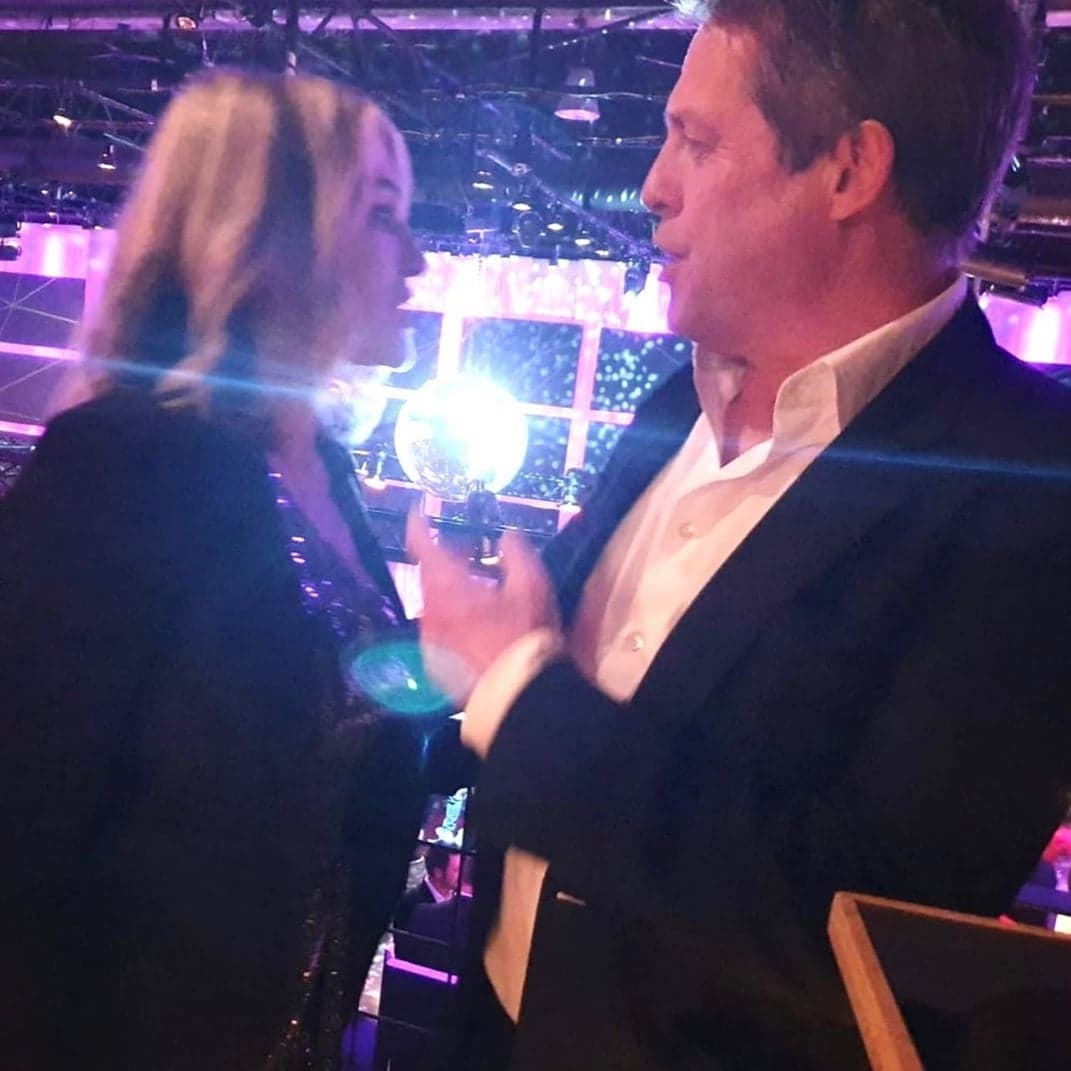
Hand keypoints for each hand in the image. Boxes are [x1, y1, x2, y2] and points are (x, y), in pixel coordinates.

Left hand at [406, 509, 559, 703]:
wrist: (518, 696)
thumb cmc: (524, 635)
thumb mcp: (532, 586)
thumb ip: (516, 552)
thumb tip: (506, 535)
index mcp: (446, 588)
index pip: (421, 547)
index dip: (418, 526)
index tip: (418, 512)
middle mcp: (429, 613)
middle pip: (430, 577)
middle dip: (448, 561)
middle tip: (473, 554)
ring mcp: (430, 643)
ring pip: (435, 606)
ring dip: (452, 592)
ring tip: (481, 592)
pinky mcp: (437, 668)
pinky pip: (440, 633)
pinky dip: (453, 621)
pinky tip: (477, 627)